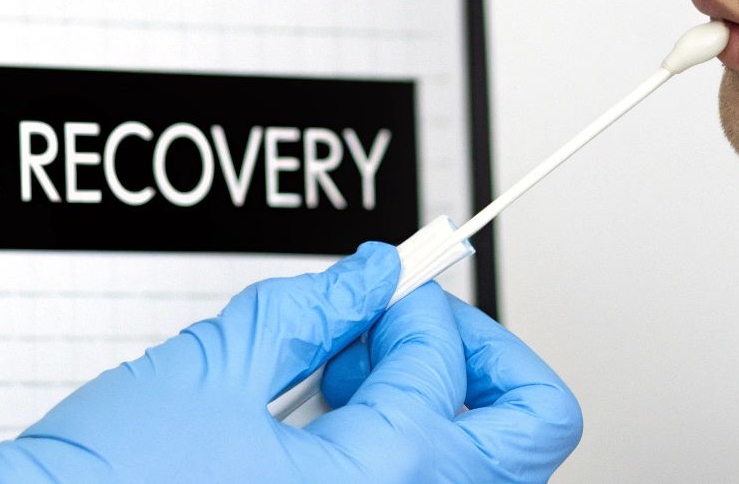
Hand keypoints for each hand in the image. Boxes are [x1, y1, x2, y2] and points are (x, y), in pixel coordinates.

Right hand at [0, 241, 581, 482]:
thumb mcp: (209, 369)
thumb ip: (309, 309)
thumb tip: (370, 275)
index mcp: (374, 483)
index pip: (442, 364)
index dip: (411, 303)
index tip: (378, 286)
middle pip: (530, 437)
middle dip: (482, 359)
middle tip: (420, 327)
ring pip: (486, 479)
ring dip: (448, 407)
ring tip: (360, 378)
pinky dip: (410, 454)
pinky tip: (337, 429)